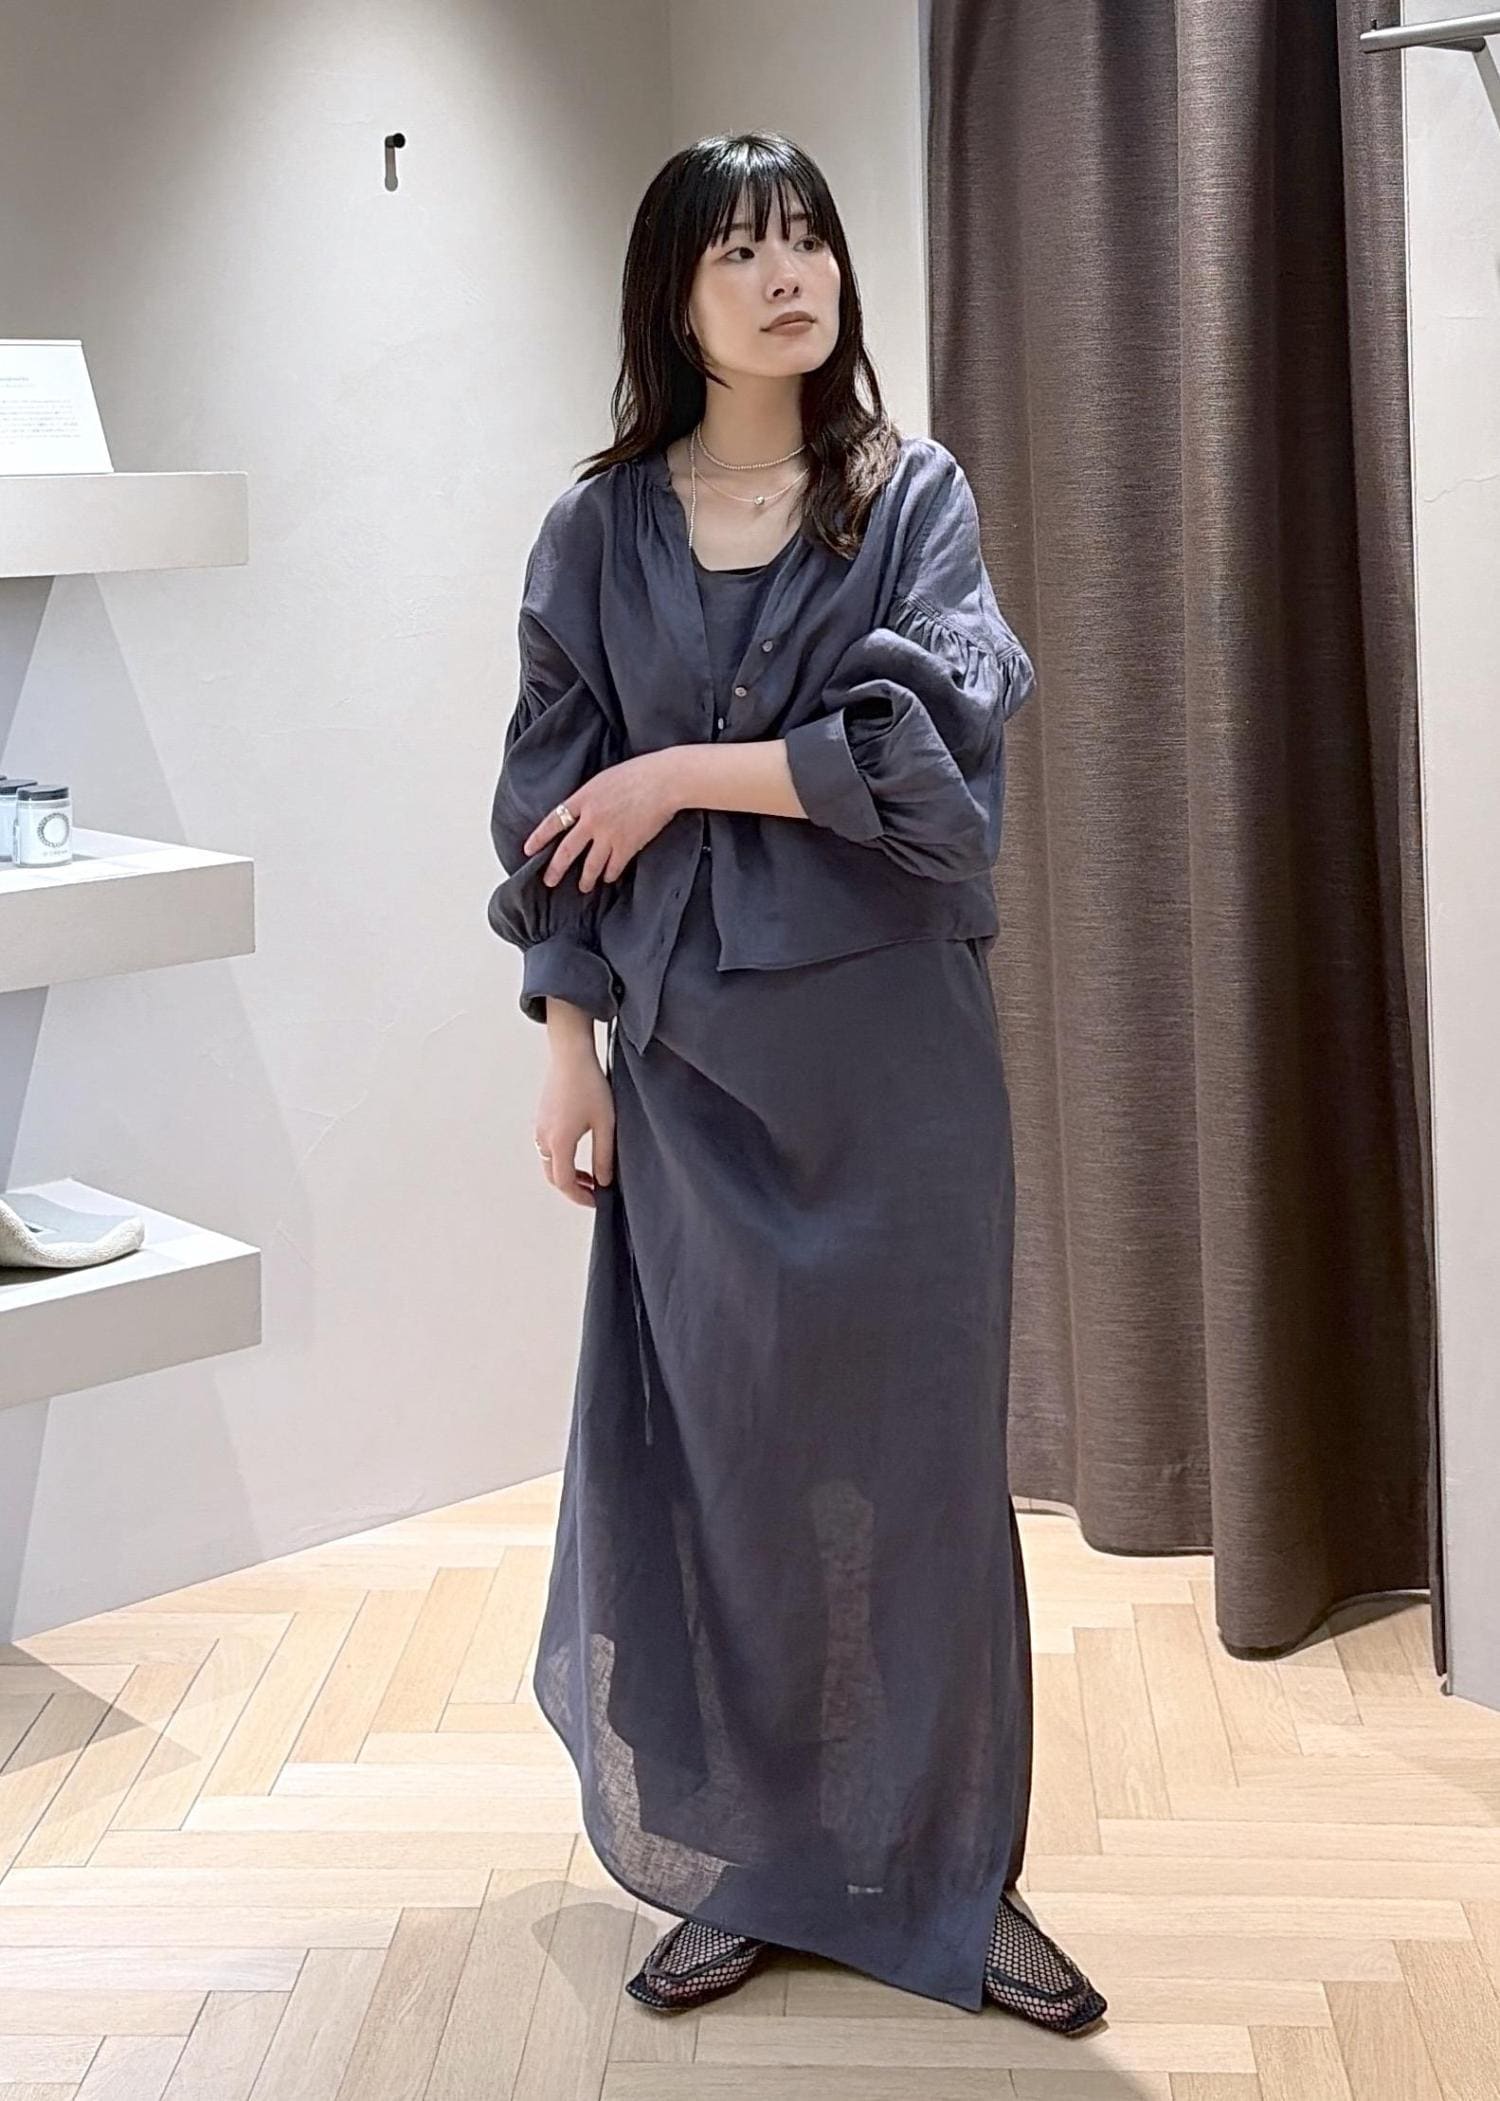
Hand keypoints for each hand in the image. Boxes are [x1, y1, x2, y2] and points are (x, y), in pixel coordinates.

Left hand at [523, 749, 682, 890]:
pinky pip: (613, 866)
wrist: (664, 781)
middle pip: (566, 850)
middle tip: (549, 882)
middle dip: (556, 869)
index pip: (554, 821)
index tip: (528, 850)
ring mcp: (609, 835)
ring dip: (586, 879)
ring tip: (584, 887)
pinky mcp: (627, 845)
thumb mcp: (605, 779)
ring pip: (590, 865)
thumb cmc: (639, 773)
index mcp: (584, 798)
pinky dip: (610, 874)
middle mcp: (591, 819)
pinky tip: (608, 877)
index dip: (539, 837)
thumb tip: (583, 812)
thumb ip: (591, 797)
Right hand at [534, 1038, 614, 1206]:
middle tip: (595, 1192)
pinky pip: (547, 1149)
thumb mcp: (605, 1124)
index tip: (597, 1201)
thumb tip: (604, 1181)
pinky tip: (579, 1154)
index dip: (581, 1197)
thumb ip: (604, 1156)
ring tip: (591, 1175)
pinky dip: (561, 1159)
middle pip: (554, 1177)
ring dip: (567, 1174)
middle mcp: (544, 1138)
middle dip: (573, 1188)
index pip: (565, 1182)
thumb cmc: (590, 1086)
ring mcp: (540, 1129)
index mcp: (560, 1142)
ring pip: (549, 1164)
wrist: (571, 1057)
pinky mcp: (541, 1120)